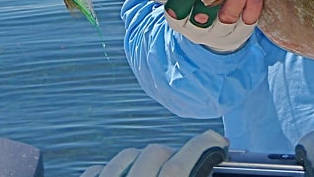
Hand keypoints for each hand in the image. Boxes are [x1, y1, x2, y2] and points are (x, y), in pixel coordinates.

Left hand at [80, 130, 227, 176]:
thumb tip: (209, 167)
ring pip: (126, 155)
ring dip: (142, 160)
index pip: (179, 168)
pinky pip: (96, 169)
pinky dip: (110, 171)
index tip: (217, 141)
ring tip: (150, 174)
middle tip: (183, 166)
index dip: (203, 146)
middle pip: (154, 153)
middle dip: (173, 155)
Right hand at [164, 0, 263, 52]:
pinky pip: (247, 21)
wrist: (214, 29)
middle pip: (205, 12)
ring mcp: (219, 33)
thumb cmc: (196, 0)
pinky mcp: (239, 34)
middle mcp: (197, 29)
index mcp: (179, 19)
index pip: (179, 9)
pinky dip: (253, 6)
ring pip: (228, 16)